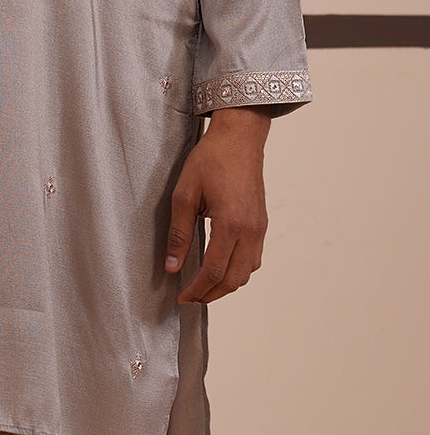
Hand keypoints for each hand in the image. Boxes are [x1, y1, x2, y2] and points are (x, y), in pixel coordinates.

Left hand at [165, 105, 270, 303]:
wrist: (239, 137)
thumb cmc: (211, 159)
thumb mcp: (185, 192)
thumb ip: (179, 232)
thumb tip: (172, 266)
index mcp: (231, 224)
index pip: (214, 271)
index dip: (197, 290)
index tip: (181, 297)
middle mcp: (251, 231)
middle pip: (234, 280)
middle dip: (211, 294)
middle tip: (190, 297)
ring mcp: (260, 228)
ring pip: (247, 273)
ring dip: (226, 285)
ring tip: (202, 285)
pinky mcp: (262, 223)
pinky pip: (253, 259)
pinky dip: (238, 271)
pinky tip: (220, 266)